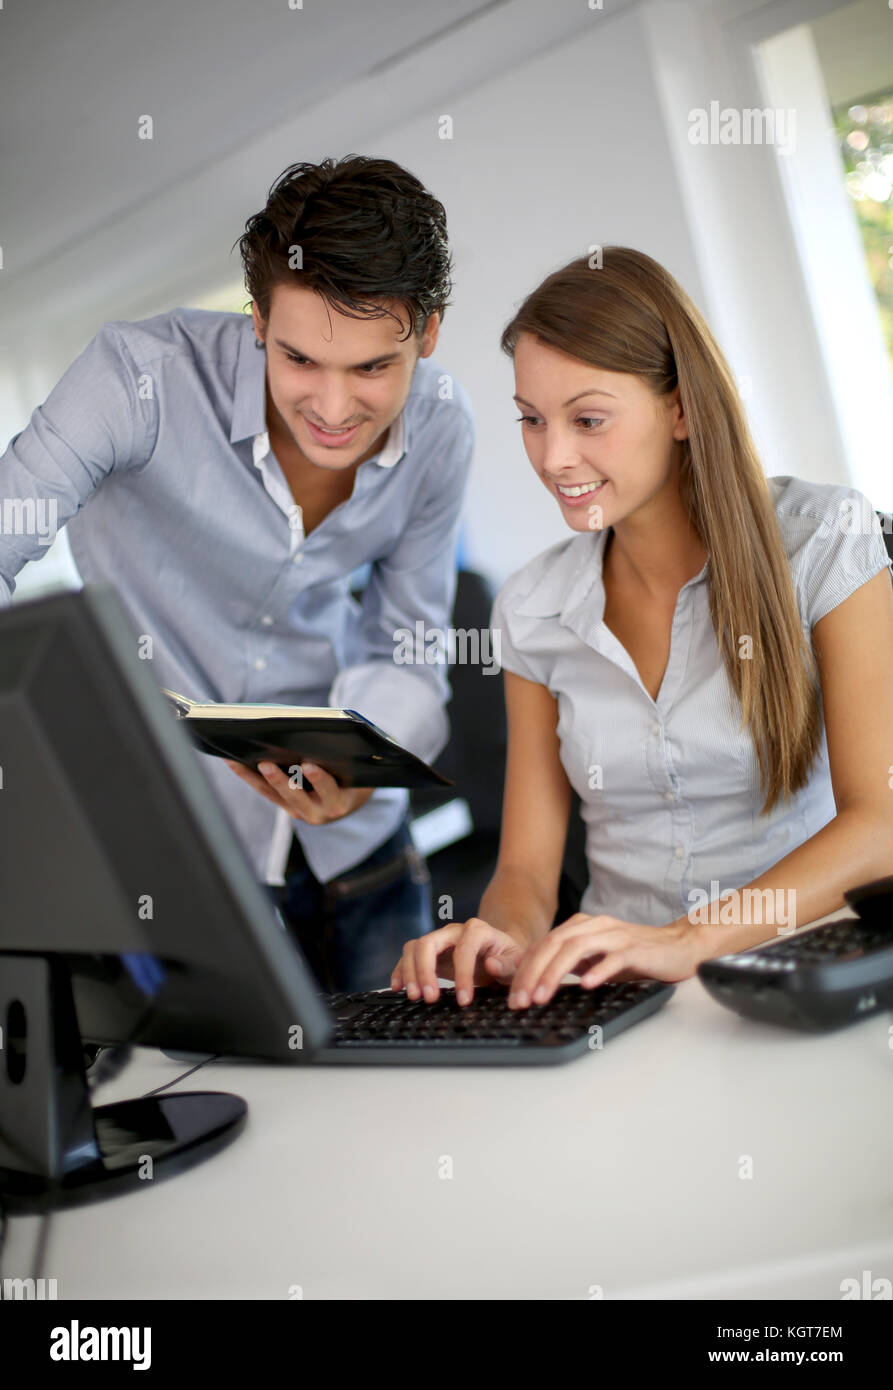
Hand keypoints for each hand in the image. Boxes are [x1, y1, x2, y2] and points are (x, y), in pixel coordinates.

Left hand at [225, 759, 373, 825]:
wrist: (353, 797)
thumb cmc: (356, 774)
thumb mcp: (357, 769)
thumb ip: (345, 756)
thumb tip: (321, 733)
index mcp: (339, 803)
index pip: (329, 791)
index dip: (319, 780)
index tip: (308, 765)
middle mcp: (318, 813)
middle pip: (295, 796)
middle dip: (280, 780)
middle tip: (265, 764)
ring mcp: (299, 812)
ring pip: (273, 794)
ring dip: (253, 776)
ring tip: (236, 760)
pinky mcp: (286, 806)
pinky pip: (265, 791)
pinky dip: (249, 776)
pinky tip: (233, 761)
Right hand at [390, 918, 526, 1005]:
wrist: (500, 954)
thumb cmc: (509, 958)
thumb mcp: (517, 962)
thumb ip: (508, 964)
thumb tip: (491, 965)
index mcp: (478, 931)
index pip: (464, 949)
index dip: (462, 975)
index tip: (465, 1000)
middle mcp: (454, 931)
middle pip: (429, 942)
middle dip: (425, 971)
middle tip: (429, 998)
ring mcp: (439, 940)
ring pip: (414, 948)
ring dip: (410, 972)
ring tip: (414, 997)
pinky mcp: (429, 953)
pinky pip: (409, 955)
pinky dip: (401, 970)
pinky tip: (398, 987)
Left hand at [507, 913, 704, 1007]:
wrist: (680, 946)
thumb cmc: (637, 955)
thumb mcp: (597, 957)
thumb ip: (572, 963)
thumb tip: (536, 981)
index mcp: (583, 926)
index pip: (544, 944)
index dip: (524, 969)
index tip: (512, 995)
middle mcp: (596, 926)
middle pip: (554, 944)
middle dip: (532, 973)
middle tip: (520, 1000)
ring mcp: (616, 936)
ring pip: (577, 948)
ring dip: (555, 972)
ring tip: (541, 996)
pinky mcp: (637, 949)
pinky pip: (614, 958)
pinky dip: (598, 970)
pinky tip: (586, 985)